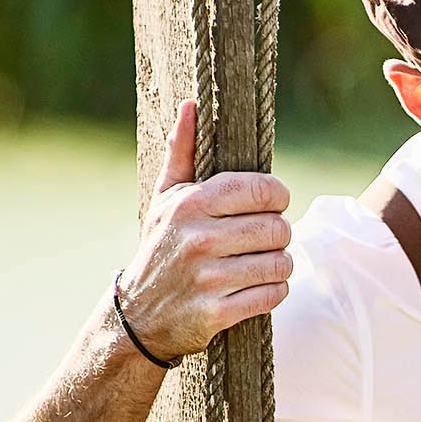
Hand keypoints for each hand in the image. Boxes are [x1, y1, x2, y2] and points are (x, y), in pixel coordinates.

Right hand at [116, 99, 293, 363]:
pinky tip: (259, 288)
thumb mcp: (165, 199)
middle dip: (279, 235)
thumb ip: (182, 152)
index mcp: (191, 203)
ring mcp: (207, 278)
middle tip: (265, 240)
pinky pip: (273, 295)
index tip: (272, 205)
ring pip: (281, 263)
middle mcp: (198, 238)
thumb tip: (192, 105)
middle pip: (278, 228)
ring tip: (263, 263)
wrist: (139, 316)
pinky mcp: (216, 313)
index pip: (263, 190)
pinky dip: (274, 292)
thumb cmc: (161, 248)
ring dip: (280, 265)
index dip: (278, 197)